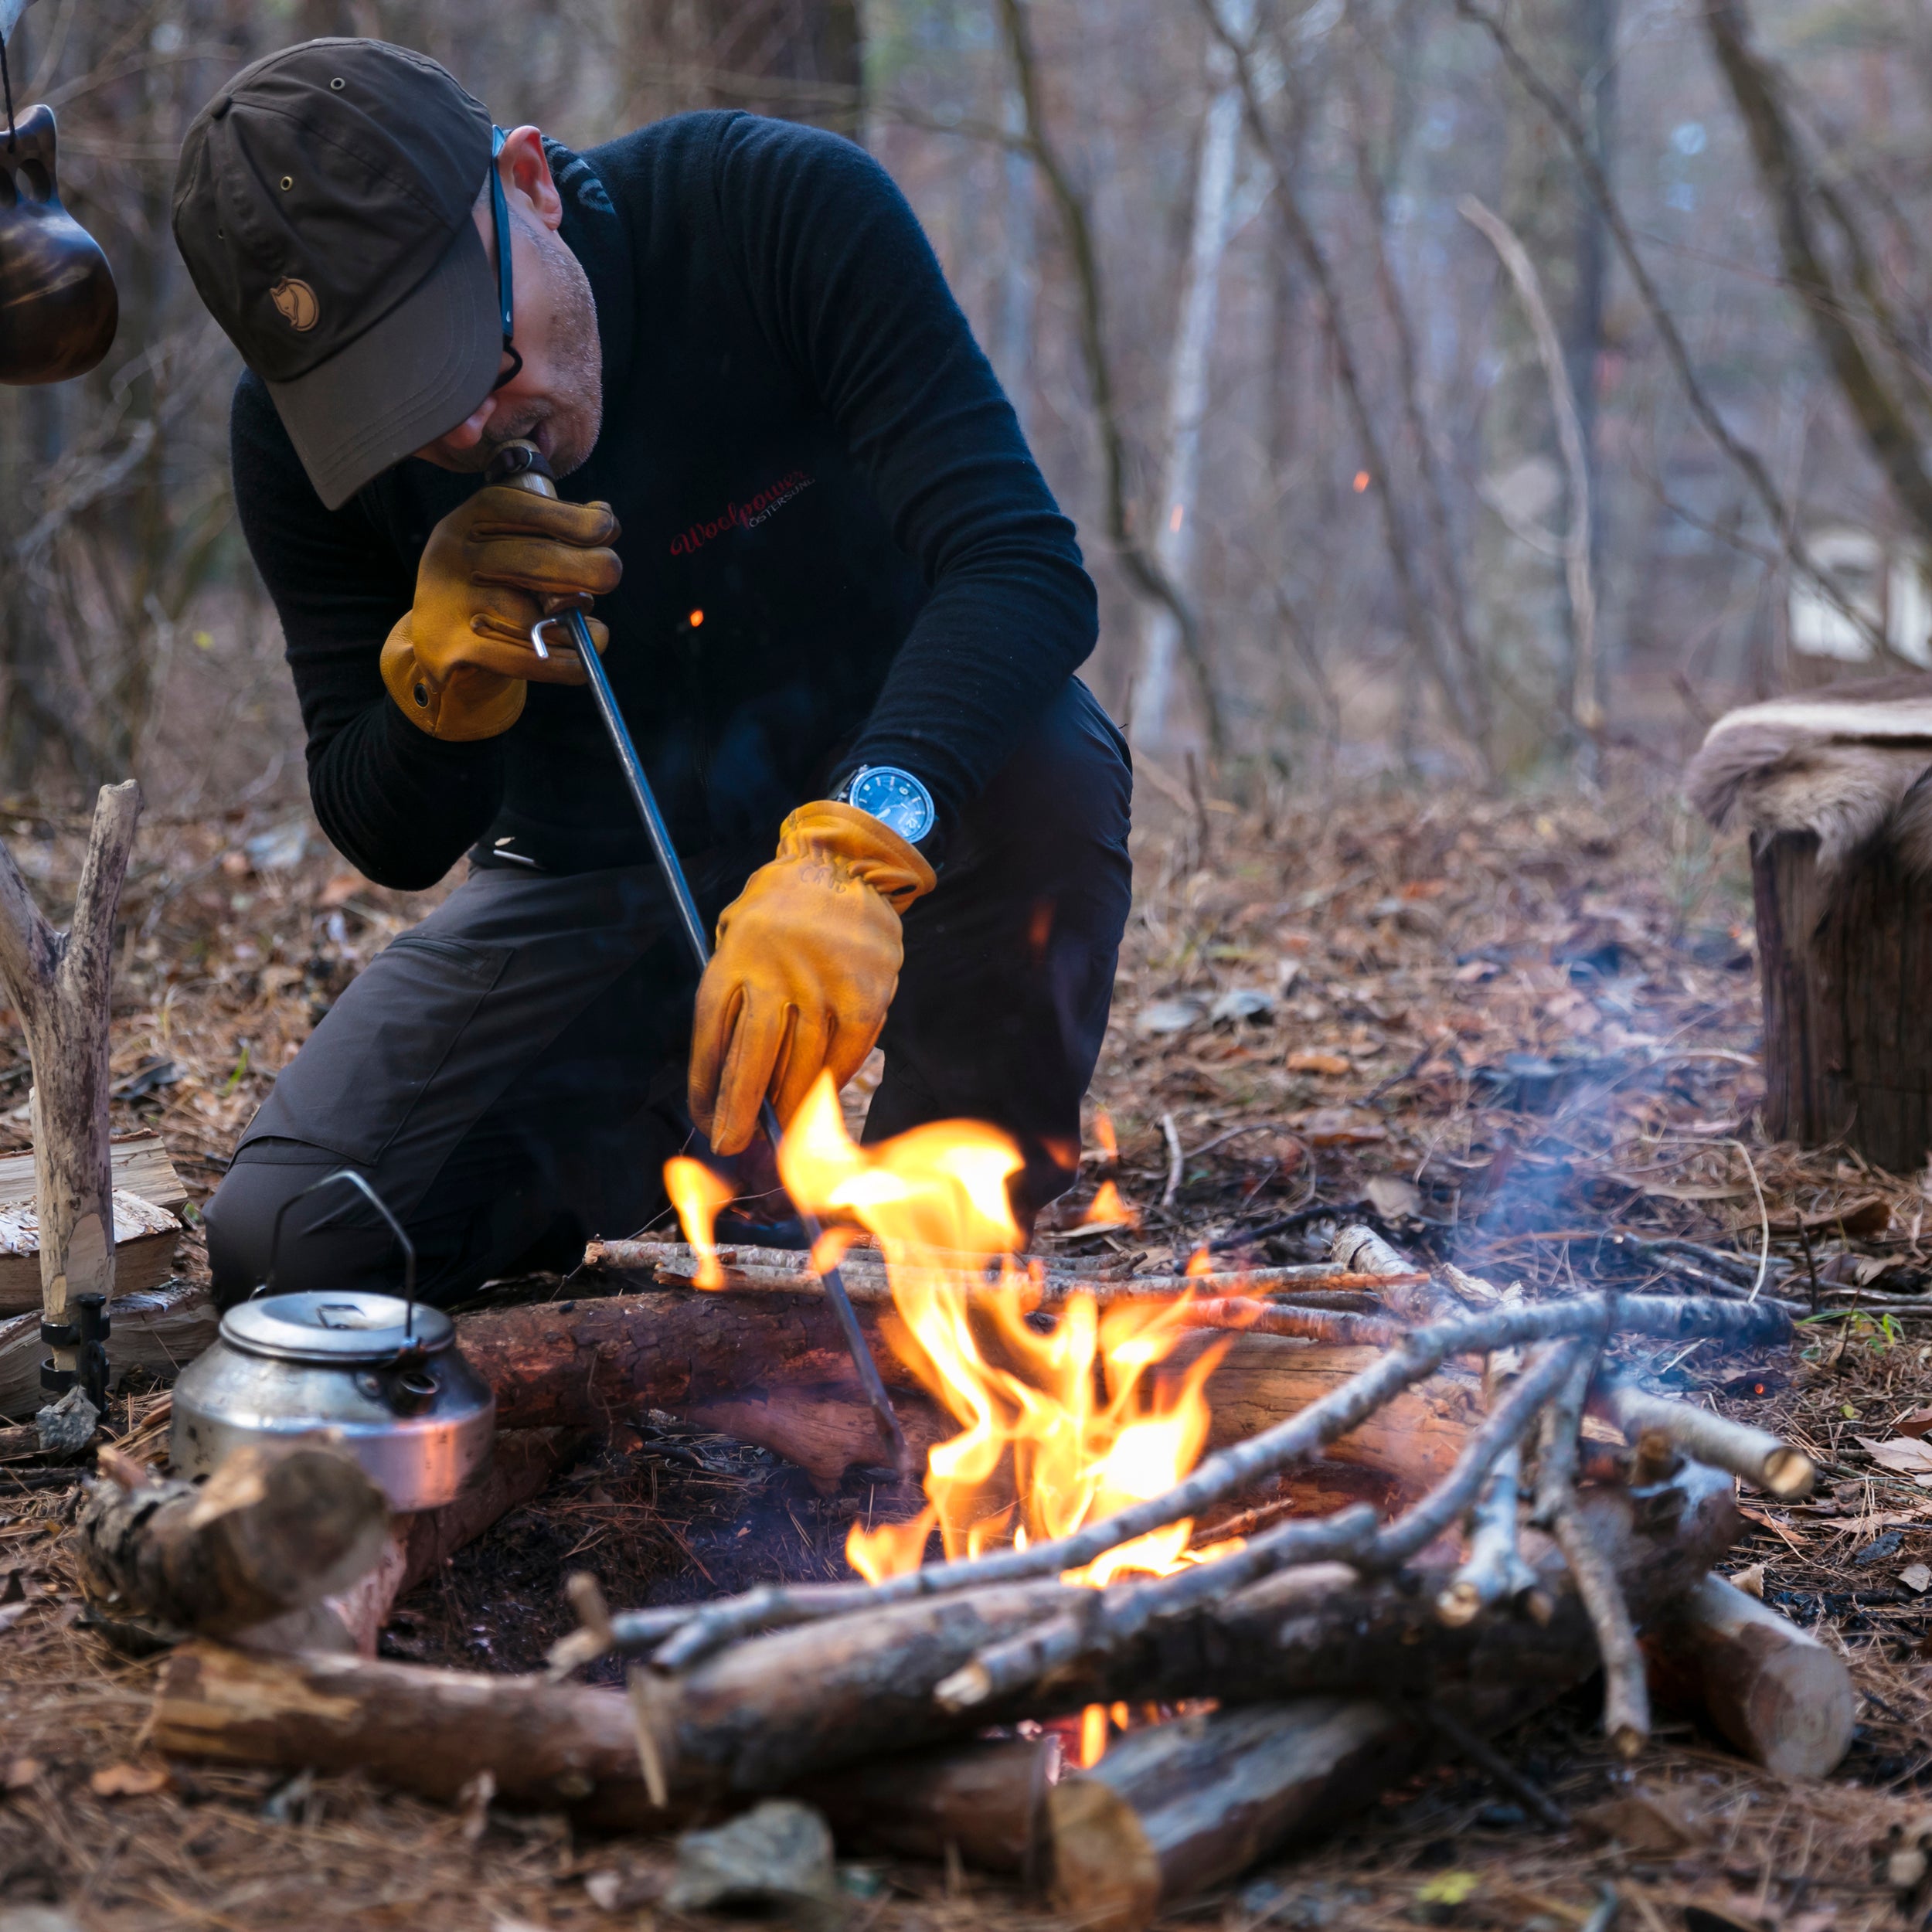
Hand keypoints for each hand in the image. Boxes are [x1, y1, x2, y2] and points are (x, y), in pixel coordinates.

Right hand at [381, 485, 621, 740]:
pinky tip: (583, 659)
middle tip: (610, 575)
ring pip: (533, 619)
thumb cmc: (496, 582)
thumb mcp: (514, 542)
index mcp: (469, 519)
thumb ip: (556, 529)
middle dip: (587, 568)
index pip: (521, 509)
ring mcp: (449, 604)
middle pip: (532, 561)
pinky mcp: (453, 649)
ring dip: (576, 628)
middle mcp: (453, 556)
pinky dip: (567, 663)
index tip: (607, 528)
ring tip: (596, 631)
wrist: (443, 638)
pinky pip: (527, 659)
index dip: (571, 519)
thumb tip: (605, 521)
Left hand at [690, 801, 936, 1155]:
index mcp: (733, 959)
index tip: (705, 1119)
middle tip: (732, 1145)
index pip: (710, 1040)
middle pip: (752, 1063)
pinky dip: (831, 1081)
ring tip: (780, 1127)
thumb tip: (730, 1080)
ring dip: (788, 1106)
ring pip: (802, 1067)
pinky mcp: (867, 996)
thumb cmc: (781, 910)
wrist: (843, 864)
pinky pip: (845, 1056)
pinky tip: (821, 1095)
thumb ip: (733, 997)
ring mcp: (824, 985)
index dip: (706, 1087)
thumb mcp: (736, 936)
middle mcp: (775, 973)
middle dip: (739, 1114)